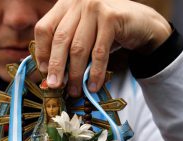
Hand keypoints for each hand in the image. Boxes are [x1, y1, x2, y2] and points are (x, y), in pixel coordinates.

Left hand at [34, 0, 170, 96]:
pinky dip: (95, 72)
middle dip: (56, 67)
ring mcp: (95, 8)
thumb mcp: (81, 34)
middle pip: (60, 39)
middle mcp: (77, 2)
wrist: (140, 23)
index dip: (42, 52)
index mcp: (65, 5)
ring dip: (75, 74)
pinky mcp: (111, 18)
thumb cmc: (105, 31)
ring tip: (74, 90)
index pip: (44, 29)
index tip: (44, 71)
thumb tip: (50, 74)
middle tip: (54, 85)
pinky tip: (92, 85)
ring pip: (78, 48)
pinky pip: (98, 53)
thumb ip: (66, 47)